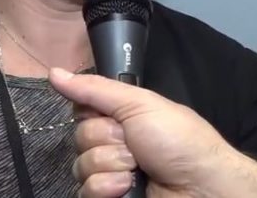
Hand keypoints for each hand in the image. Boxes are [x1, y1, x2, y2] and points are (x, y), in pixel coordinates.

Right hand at [49, 68, 256, 197]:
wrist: (201, 186)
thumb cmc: (179, 141)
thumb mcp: (140, 104)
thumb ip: (96, 89)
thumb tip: (55, 72)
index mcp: (121, 119)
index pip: (82, 111)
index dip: (91, 113)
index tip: (110, 115)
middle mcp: (113, 145)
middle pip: (79, 139)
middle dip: (106, 141)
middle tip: (134, 144)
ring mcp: (111, 175)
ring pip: (80, 167)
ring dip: (110, 166)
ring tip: (137, 168)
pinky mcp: (109, 197)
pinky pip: (85, 192)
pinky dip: (107, 188)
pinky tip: (128, 187)